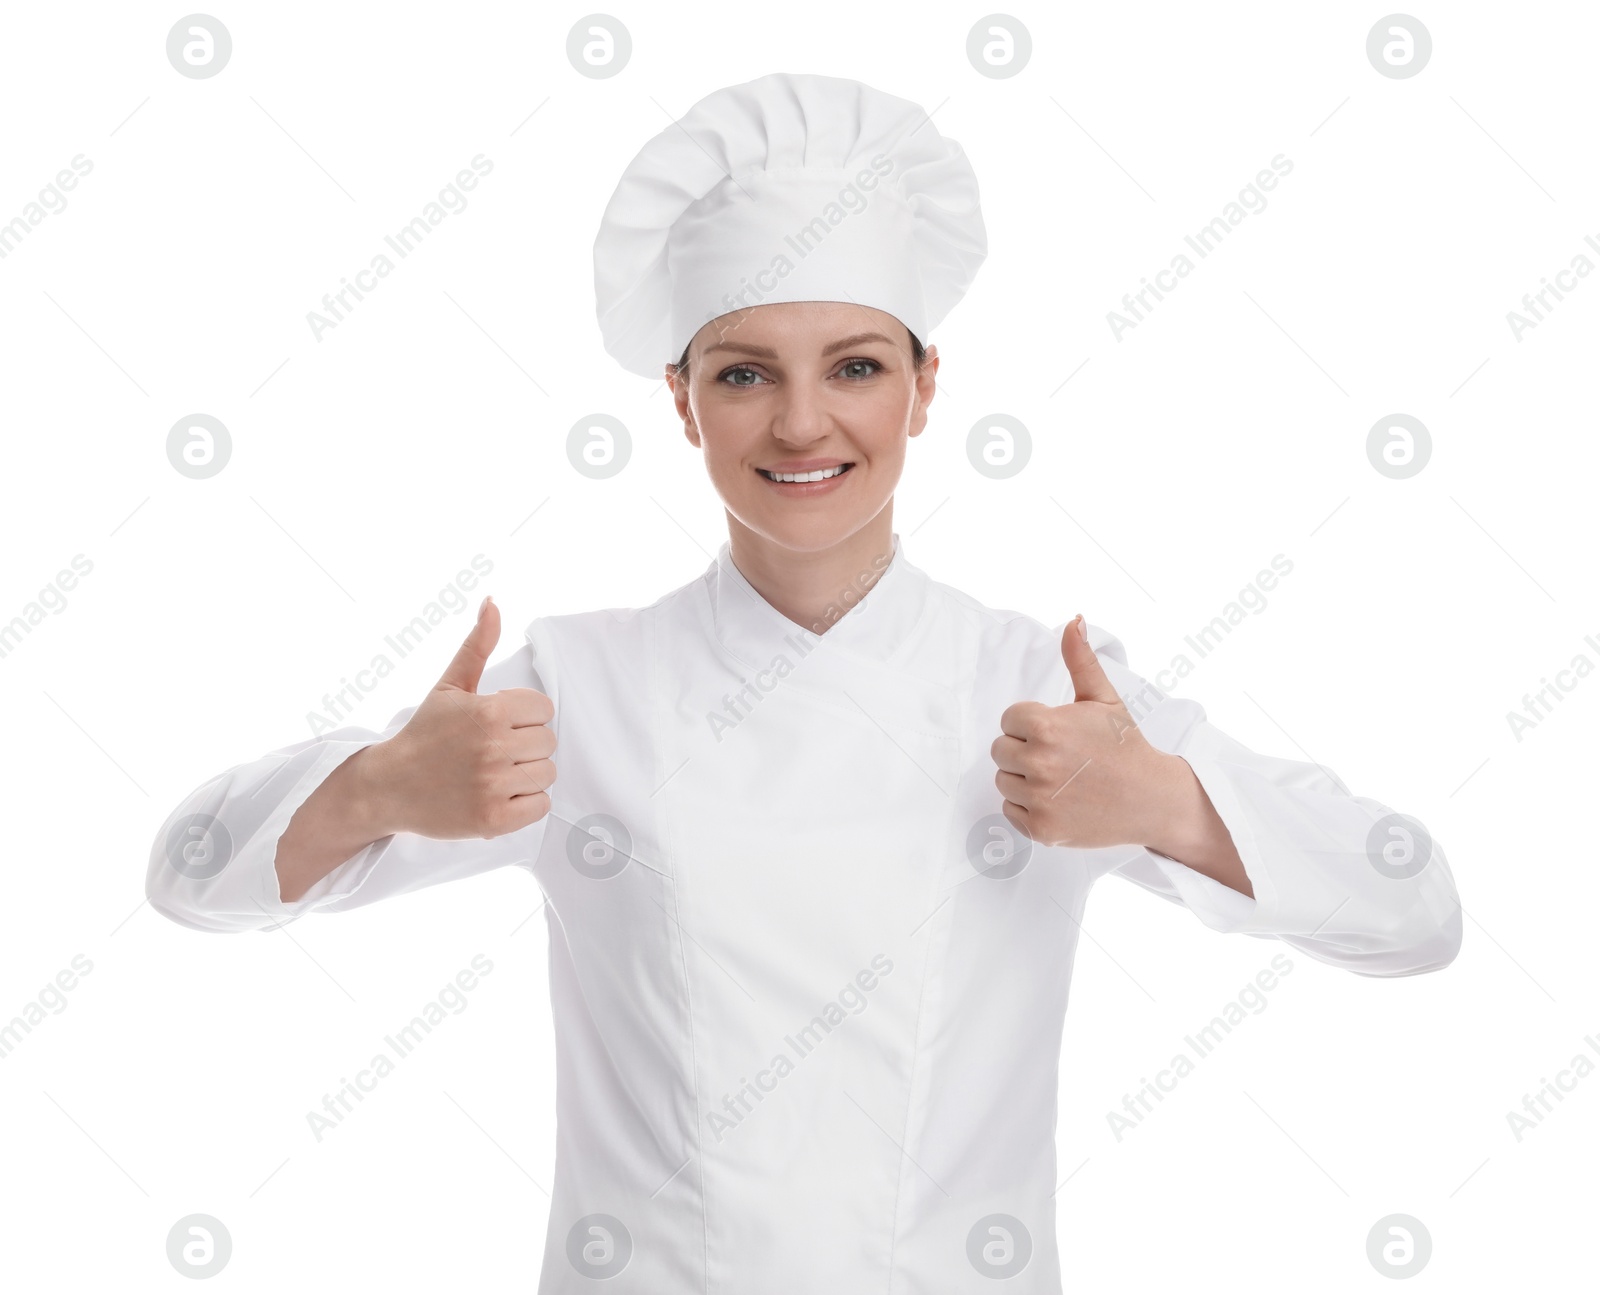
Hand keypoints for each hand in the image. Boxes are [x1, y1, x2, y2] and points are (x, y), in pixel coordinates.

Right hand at [367, 596, 555, 840]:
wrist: (388, 786)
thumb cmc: (425, 733)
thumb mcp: (450, 685)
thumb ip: (477, 644)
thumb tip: (493, 601)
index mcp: (489, 711)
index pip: (543, 709)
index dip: (524, 716)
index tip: (498, 724)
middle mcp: (493, 748)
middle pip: (548, 742)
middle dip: (525, 744)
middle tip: (493, 750)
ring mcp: (493, 786)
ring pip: (547, 774)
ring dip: (527, 775)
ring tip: (495, 773)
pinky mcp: (494, 820)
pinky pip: (540, 806)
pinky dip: (525, 804)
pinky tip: (498, 794)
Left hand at [991, 614, 1179, 849]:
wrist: (1152, 799)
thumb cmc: (1126, 746)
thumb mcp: (1104, 699)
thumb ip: (1081, 660)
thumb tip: (1073, 620)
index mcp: (1047, 727)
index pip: (1009, 720)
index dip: (1031, 724)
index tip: (1059, 733)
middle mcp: (1039, 763)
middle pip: (1000, 750)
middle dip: (1025, 750)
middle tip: (1060, 757)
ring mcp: (1039, 799)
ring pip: (1004, 780)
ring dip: (1024, 779)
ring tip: (1061, 778)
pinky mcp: (1040, 828)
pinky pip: (1010, 809)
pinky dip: (1029, 807)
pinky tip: (1060, 800)